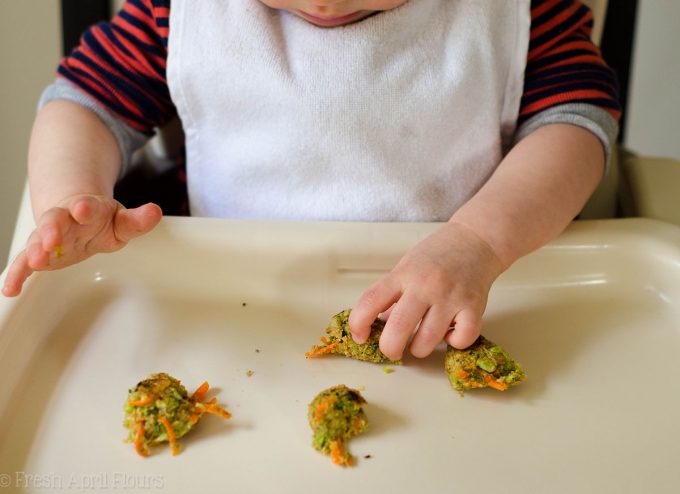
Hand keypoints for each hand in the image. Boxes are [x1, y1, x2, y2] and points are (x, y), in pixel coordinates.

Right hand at [2, 194, 161, 296]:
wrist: (78, 214)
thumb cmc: (102, 221)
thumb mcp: (122, 221)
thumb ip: (137, 220)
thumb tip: (155, 212)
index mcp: (88, 209)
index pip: (86, 206)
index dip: (84, 207)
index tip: (82, 208)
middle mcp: (65, 220)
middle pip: (55, 220)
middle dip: (52, 228)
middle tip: (51, 238)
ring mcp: (50, 236)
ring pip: (38, 239)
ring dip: (36, 248)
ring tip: (36, 259)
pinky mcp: (40, 253)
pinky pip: (24, 262)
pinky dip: (17, 274)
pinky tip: (11, 288)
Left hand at [348, 221, 503, 359]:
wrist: (475, 240)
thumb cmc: (436, 257)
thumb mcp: (406, 268)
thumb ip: (392, 297)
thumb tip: (377, 329)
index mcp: (403, 274)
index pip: (370, 302)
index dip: (358, 325)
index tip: (360, 336)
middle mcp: (425, 285)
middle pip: (398, 329)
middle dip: (389, 348)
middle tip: (392, 350)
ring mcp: (451, 297)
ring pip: (427, 341)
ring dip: (419, 349)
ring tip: (421, 340)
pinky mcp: (474, 307)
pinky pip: (460, 339)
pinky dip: (453, 342)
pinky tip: (449, 332)